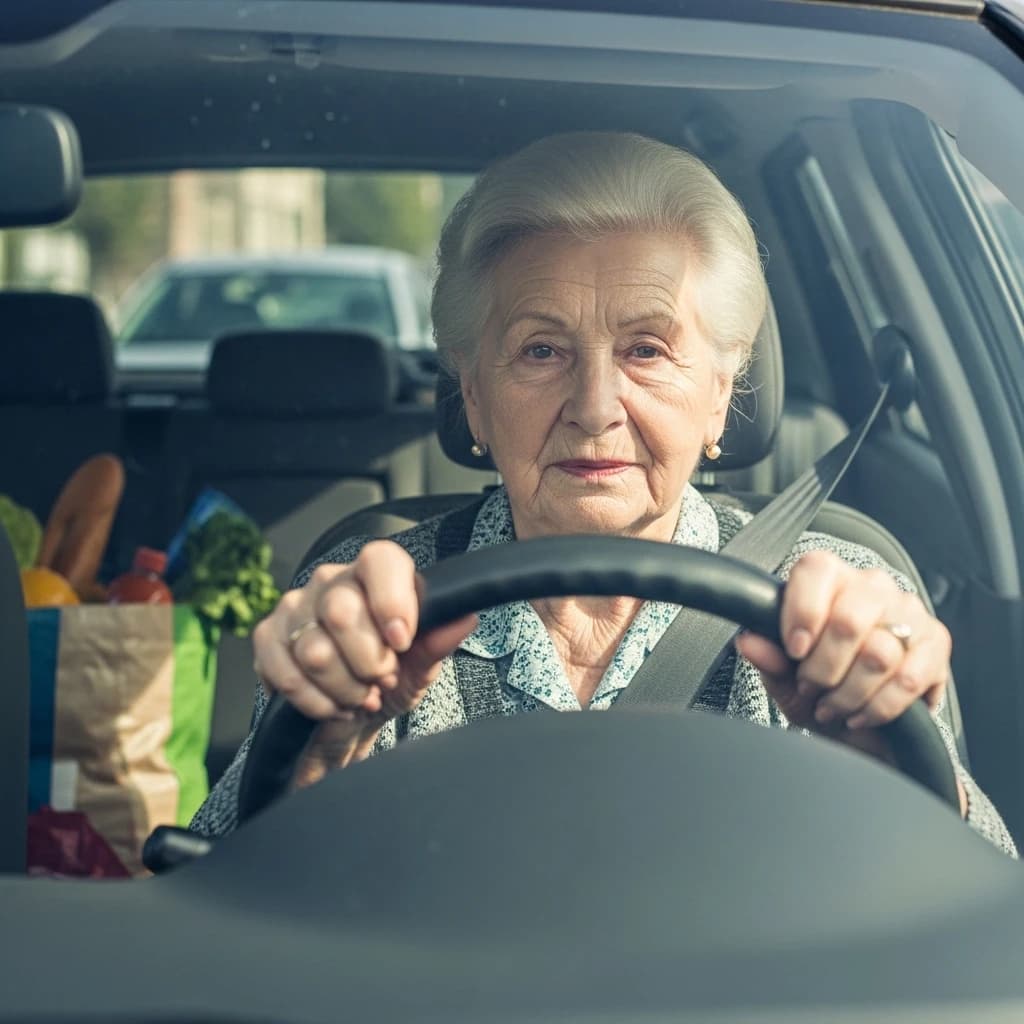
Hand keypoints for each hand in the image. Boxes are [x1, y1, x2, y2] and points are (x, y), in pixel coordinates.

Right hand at [251, 540, 475, 787]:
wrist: (351, 721)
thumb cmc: (390, 683)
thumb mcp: (421, 667)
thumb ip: (438, 641)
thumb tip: (465, 615)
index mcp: (376, 575)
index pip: (381, 560)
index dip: (391, 601)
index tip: (401, 642)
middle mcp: (332, 581)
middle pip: (342, 611)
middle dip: (368, 662)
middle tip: (381, 680)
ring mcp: (295, 606)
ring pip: (315, 651)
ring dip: (345, 689)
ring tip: (359, 697)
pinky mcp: (267, 637)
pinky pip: (286, 673)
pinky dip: (314, 702)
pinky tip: (331, 706)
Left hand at [735, 550, 950, 759]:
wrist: (866, 730)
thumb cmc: (823, 692)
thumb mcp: (787, 681)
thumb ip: (770, 659)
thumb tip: (747, 641)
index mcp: (828, 579)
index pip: (815, 571)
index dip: (802, 613)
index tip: (794, 650)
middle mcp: (871, 586)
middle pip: (848, 619)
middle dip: (823, 668)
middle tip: (812, 688)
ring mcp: (909, 611)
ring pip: (879, 653)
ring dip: (849, 693)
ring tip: (834, 706)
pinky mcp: (937, 642)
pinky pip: (909, 678)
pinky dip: (880, 706)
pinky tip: (863, 714)